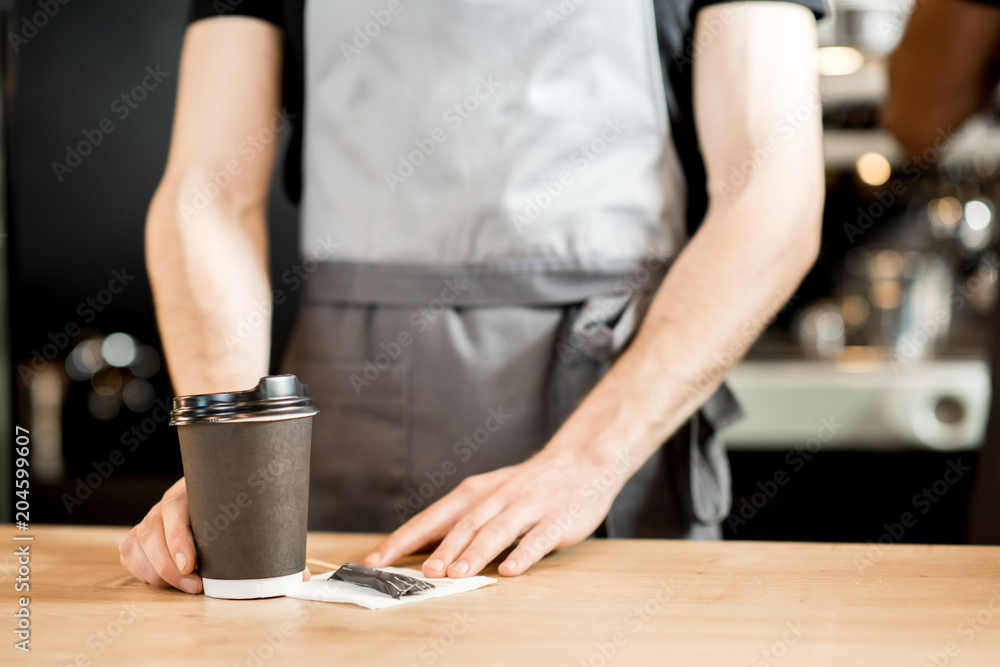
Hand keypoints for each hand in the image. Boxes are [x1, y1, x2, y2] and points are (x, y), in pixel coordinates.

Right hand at [119, 479, 311, 593]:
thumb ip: (271, 542)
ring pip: (138, 546)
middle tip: (196, 586)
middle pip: (152, 534)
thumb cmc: (235, 505)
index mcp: (191, 490)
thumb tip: (301, 575)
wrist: (217, 486)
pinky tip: (165, 581)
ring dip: (158, 573)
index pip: (175, 510)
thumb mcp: (248, 515)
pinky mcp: (140, 535)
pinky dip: (144, 571)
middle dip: (170, 566)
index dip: (179, 539)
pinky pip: (130, 554)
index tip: (191, 565)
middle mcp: (166, 504)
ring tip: (188, 586)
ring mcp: (150, 519)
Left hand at [364, 451, 625, 577]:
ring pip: (497, 530)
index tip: (377, 559)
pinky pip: (537, 538)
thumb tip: (419, 549)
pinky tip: (510, 569)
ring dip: (477, 551)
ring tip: (459, 572)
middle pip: (464, 525)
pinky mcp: (556, 519)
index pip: (432, 517)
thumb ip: (459, 520)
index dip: (404, 538)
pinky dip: (523, 554)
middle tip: (424, 572)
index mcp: (474, 493)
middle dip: (444, 548)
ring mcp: (527, 507)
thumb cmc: (526, 486)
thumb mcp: (488, 494)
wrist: (581, 462)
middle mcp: (497, 497)